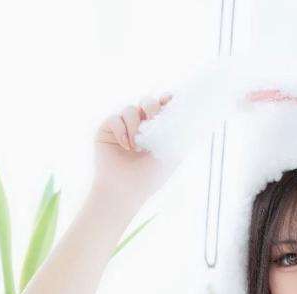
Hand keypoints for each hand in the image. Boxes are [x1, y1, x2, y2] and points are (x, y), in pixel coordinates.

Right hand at [91, 93, 174, 207]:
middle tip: (152, 118)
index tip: (170, 100)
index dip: (165, 100)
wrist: (125, 191)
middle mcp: (139, 126)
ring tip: (136, 148)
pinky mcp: (107, 130)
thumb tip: (190, 117)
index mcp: (155, 131)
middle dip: (151, 106)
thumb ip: (178, 136)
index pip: (161, 108)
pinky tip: (126, 147)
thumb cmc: (149, 178)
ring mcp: (122, 127)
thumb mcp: (171, 156)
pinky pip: (115, 119)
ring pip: (130, 109)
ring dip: (135, 127)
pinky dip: (121, 131)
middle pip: (146, 101)